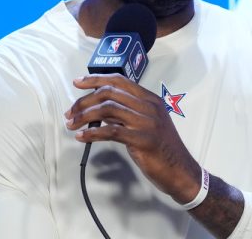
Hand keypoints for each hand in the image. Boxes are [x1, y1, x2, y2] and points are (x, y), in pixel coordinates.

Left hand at [65, 74, 200, 203]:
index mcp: (151, 99)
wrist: (181, 170)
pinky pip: (111, 131)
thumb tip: (100, 110)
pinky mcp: (142, 139)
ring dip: (84, 116)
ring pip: (108, 109)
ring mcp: (147, 122)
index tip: (78, 83)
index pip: (120, 81)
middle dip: (84, 100)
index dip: (96, 79)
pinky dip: (92, 133)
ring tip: (72, 124)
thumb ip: (127, 114)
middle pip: (110, 93)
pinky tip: (82, 137)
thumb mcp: (148, 124)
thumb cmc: (163, 149)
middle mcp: (149, 107)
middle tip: (70, 112)